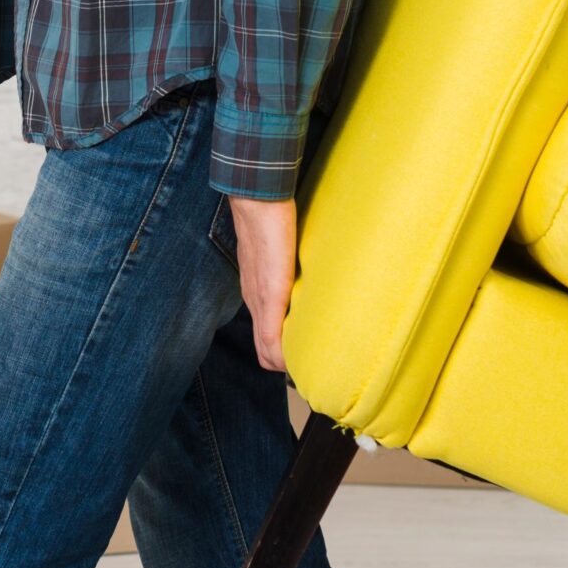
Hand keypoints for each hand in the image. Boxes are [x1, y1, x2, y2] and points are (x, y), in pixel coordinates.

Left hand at [227, 192, 297, 370]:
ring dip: (287, 361)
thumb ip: (289, 269)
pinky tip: (304, 354)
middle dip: (287, 365)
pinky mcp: (270, 296)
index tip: (308, 355)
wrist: (257, 202)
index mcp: (257, 295)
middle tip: (312, 363)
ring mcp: (260, 302)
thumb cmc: (271, 222)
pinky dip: (285, 354)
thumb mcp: (281, 254)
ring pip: (267, 353)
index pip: (264, 343)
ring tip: (311, 360)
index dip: (284, 355)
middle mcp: (254, 303)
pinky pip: (272, 339)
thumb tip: (308, 279)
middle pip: (265, 355)